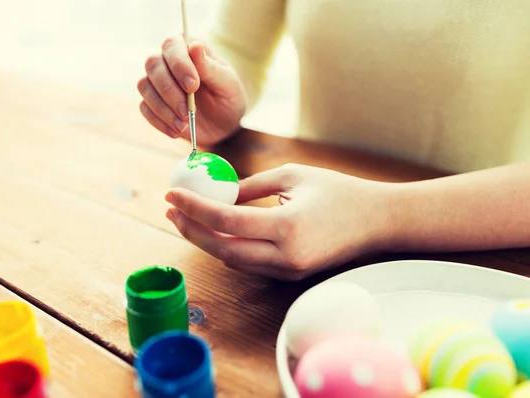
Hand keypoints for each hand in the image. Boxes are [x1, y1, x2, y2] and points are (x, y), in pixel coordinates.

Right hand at [137, 34, 246, 145]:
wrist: (224, 126)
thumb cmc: (228, 98)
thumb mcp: (226, 84)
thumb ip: (210, 67)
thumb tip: (195, 45)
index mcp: (188, 49)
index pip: (172, 44)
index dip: (179, 64)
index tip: (193, 86)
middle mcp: (168, 61)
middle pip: (153, 64)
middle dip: (169, 90)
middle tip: (188, 111)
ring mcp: (157, 82)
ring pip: (144, 86)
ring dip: (163, 108)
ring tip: (184, 124)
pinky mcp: (152, 103)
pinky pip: (144, 108)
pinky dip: (159, 121)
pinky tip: (177, 131)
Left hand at [164, 164, 395, 280]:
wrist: (375, 221)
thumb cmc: (337, 191)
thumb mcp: (292, 175)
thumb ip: (251, 186)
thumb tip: (217, 192)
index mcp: (287, 227)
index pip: (226, 220)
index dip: (194, 208)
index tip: (172, 195)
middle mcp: (285, 256)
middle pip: (222, 248)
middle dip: (190, 230)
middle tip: (171, 210)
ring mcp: (288, 270)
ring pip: (232, 260)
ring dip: (205, 240)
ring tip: (186, 218)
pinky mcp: (290, 274)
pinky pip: (248, 264)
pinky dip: (227, 247)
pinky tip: (215, 230)